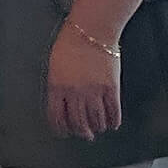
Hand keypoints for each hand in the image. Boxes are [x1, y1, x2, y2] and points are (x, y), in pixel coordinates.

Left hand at [47, 23, 121, 139]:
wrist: (91, 32)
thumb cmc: (69, 44)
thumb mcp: (54, 66)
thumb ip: (56, 86)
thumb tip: (60, 102)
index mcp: (57, 87)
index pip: (56, 116)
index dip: (60, 128)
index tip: (62, 132)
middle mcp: (75, 93)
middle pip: (78, 122)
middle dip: (81, 132)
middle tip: (84, 134)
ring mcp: (94, 92)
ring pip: (96, 120)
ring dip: (97, 127)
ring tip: (97, 128)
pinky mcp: (111, 89)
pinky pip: (114, 112)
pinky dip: (113, 121)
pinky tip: (112, 124)